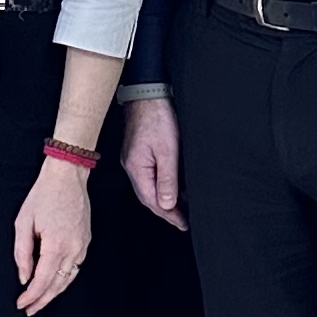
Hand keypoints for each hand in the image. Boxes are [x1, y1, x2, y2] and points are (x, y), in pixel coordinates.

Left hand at [13, 159, 92, 314]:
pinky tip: (55, 283)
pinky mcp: (85, 241)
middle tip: (29, 310)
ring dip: (55, 293)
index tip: (21, 304)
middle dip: (42, 300)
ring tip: (40, 301)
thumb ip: (22, 253)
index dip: (31, 296)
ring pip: (69, 279)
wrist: (67, 176)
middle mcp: (73, 248)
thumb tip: (24, 276)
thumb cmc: (44, 195)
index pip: (42, 280)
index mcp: (56, 245)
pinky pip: (76, 267)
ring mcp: (82, 245)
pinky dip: (65, 280)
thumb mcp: (23, 222)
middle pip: (57, 285)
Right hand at [120, 97, 184, 230]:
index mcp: (136, 168)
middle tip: (184, 220)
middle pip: (149, 197)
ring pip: (149, 187)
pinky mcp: (138, 152)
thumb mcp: (168, 150)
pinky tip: (173, 187)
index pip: (152, 201)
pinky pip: (150, 176)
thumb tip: (167, 204)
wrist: (147, 93)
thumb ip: (168, 179)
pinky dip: (162, 185)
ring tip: (182, 208)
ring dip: (165, 199)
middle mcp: (131, 166)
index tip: (183, 223)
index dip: (169, 215)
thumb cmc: (157, 116)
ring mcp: (133, 159)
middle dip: (167, 211)